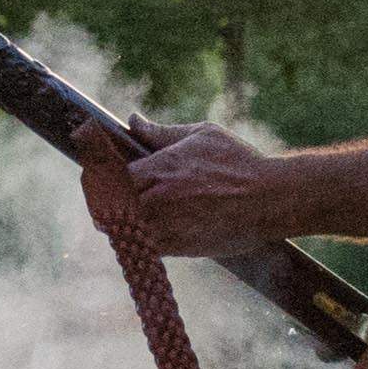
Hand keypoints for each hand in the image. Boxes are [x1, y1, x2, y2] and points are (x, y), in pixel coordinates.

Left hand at [74, 117, 275, 258]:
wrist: (270, 199)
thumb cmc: (239, 162)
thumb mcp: (201, 135)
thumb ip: (162, 132)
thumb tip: (133, 120)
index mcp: (160, 167)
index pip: (109, 175)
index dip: (99, 178)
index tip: (97, 177)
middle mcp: (158, 198)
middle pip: (109, 207)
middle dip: (103, 204)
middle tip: (104, 202)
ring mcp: (167, 226)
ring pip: (123, 231)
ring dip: (120, 225)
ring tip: (125, 219)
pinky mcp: (180, 248)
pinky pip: (146, 248)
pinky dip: (141, 241)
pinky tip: (146, 233)